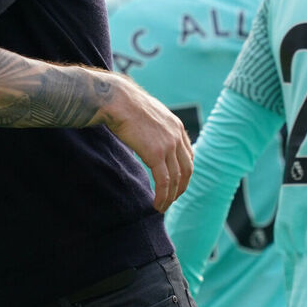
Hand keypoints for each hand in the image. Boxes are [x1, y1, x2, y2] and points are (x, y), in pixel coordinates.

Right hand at [101, 75, 193, 212]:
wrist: (117, 100)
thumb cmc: (125, 104)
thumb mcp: (149, 113)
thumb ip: (155, 126)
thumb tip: (147, 134)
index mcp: (177, 126)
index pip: (189, 155)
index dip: (184, 172)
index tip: (176, 183)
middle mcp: (177, 136)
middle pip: (187, 170)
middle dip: (181, 188)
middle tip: (172, 199)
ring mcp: (168, 145)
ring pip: (176, 179)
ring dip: (171, 197)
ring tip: (162, 207)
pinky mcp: (156, 154)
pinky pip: (164, 181)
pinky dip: (163, 196)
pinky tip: (157, 204)